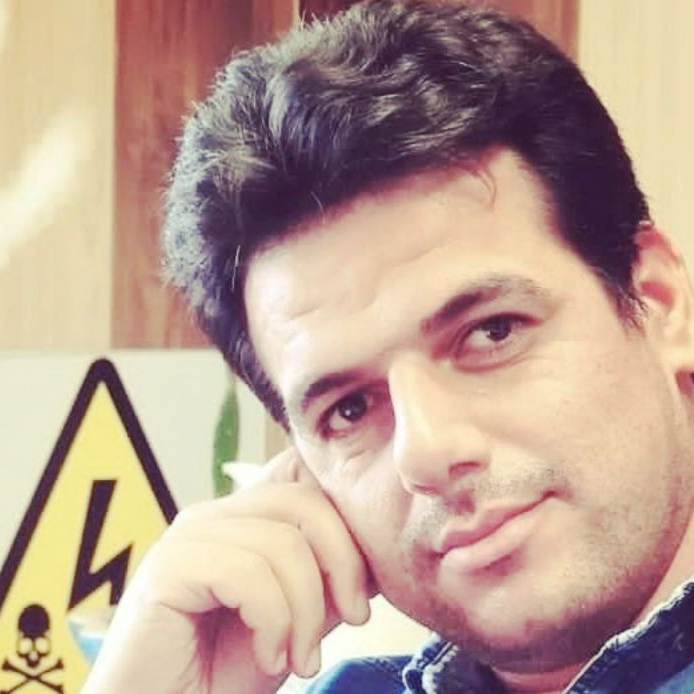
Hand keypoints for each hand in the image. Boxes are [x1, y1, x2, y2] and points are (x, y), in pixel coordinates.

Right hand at [80, 449, 371, 693]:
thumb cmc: (222, 672)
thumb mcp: (296, 620)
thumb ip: (327, 582)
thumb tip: (378, 557)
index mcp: (242, 518)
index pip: (308, 487)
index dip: (347, 532)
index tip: (362, 595)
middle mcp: (214, 515)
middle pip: (303, 503)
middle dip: (342, 564)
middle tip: (353, 619)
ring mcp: (188, 536)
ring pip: (282, 543)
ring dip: (307, 611)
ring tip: (300, 659)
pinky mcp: (168, 566)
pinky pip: (248, 573)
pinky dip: (274, 621)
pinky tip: (268, 656)